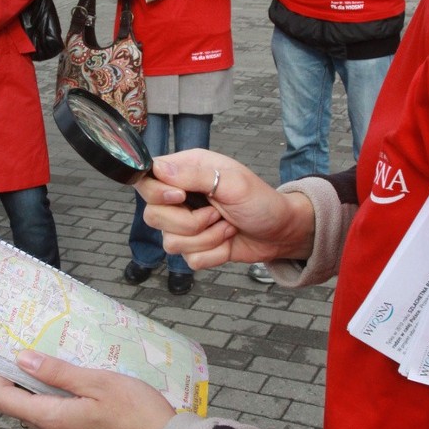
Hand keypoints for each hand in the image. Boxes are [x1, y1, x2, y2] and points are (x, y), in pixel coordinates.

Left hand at [0, 352, 174, 428]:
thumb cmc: (138, 413)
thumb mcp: (98, 382)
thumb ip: (57, 372)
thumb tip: (22, 360)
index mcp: (52, 420)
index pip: (2, 401)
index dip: (2, 378)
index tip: (17, 362)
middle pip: (27, 411)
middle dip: (35, 388)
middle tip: (62, 368)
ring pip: (49, 424)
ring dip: (58, 405)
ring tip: (89, 389)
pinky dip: (74, 422)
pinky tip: (101, 413)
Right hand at [139, 149, 314, 269]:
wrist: (281, 232)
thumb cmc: (261, 201)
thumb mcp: (232, 182)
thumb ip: (193, 175)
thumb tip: (158, 169)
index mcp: (186, 171)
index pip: (146, 179)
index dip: (157, 193)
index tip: (180, 197)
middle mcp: (180, 197)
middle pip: (152, 216)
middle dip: (188, 222)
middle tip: (216, 213)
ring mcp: (185, 224)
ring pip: (169, 242)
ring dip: (206, 238)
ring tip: (226, 225)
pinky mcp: (195, 248)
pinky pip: (188, 259)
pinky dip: (213, 253)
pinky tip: (227, 240)